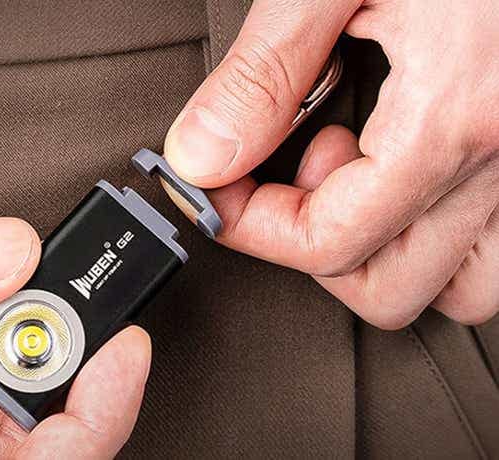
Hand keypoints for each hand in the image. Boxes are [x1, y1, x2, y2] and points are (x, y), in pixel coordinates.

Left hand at [164, 0, 498, 327]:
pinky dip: (433, 226)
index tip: (216, 192)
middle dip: (311, 244)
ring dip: (383, 248)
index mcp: (457, 116)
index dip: (251, 228)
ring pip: (457, 283)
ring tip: (352, 165)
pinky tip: (400, 160)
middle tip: (284, 173)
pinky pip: (490, 239)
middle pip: (389, 287)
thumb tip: (201, 154)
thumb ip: (263, 73)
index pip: (329, 242)